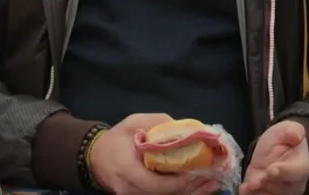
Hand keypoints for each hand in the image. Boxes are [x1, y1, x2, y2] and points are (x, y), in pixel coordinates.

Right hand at [89, 113, 218, 194]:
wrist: (95, 156)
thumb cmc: (117, 138)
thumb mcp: (135, 122)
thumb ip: (160, 124)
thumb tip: (190, 129)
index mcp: (127, 170)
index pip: (156, 184)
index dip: (179, 181)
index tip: (197, 170)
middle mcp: (130, 189)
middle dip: (190, 189)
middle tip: (213, 179)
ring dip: (189, 193)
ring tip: (211, 185)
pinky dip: (179, 193)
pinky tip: (196, 188)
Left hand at [238, 120, 308, 194]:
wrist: (273, 149)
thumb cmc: (283, 139)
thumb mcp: (286, 129)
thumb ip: (293, 131)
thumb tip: (297, 135)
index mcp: (301, 166)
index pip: (297, 172)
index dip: (285, 172)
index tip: (271, 170)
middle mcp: (294, 184)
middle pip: (282, 189)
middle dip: (267, 184)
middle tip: (254, 182)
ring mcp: (280, 192)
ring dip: (258, 193)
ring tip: (247, 187)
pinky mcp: (267, 194)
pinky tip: (244, 190)